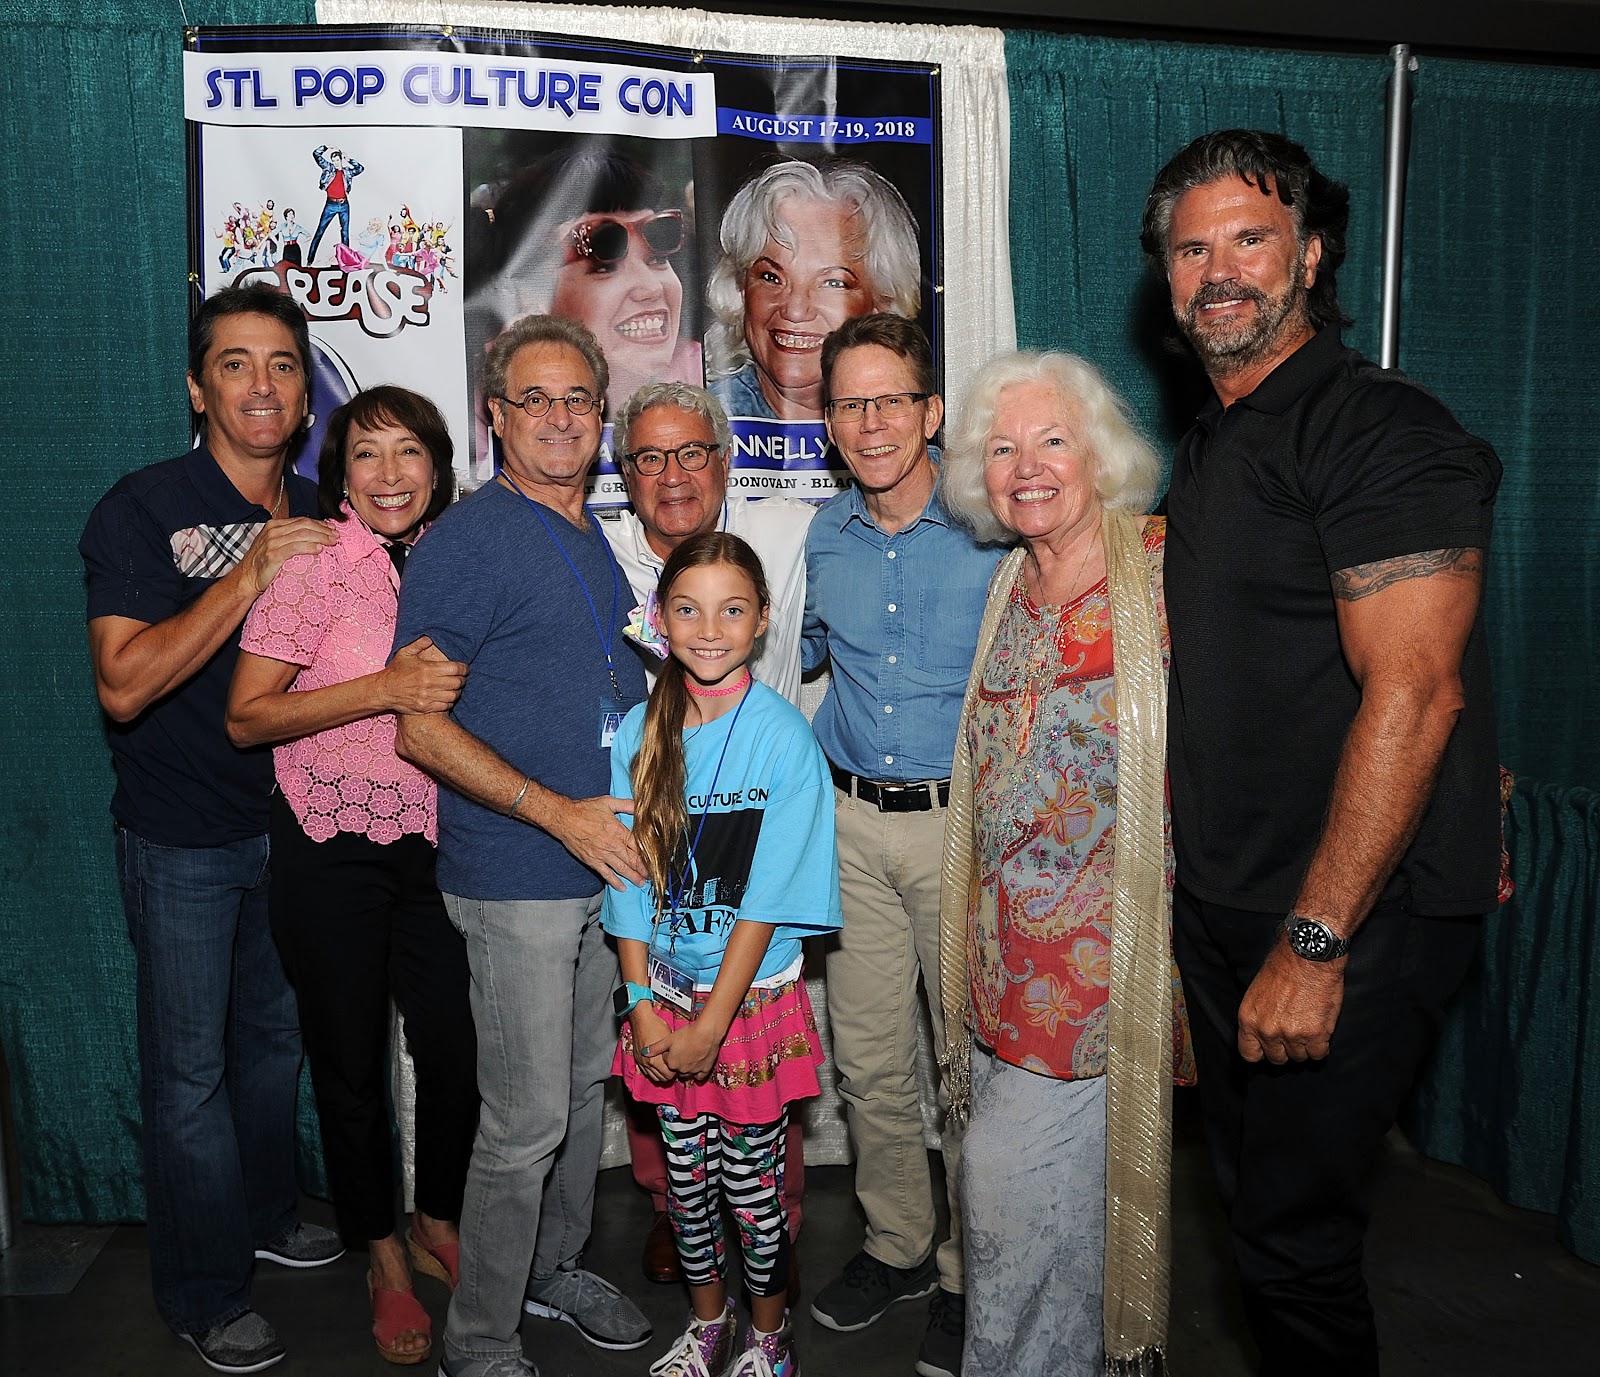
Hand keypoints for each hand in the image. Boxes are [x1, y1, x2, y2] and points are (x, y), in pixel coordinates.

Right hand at [237, 517, 335, 596]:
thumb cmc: (265, 563)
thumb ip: (292, 538)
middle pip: (304, 525)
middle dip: (323, 530)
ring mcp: (272, 542)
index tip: (333, 530)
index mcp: (275, 525)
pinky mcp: (273, 554)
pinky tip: (320, 549)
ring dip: (321, 537)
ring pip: (302, 535)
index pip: (302, 521)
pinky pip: (295, 548)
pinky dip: (309, 547)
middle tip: (337, 536)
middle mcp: (273, 531)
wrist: (247, 578)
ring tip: (333, 542)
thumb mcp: (277, 545)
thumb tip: (316, 536)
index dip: (320, 524)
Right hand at [384, 636, 466, 714]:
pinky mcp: (425, 707)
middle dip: (462, 679)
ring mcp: (427, 697)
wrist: (384, 690)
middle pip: (457, 683)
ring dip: (457, 691)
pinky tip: (447, 697)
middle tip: (461, 678)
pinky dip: (449, 701)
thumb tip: (430, 639)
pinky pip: (445, 706)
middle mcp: (429, 684)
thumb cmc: (395, 671)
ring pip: (453, 695)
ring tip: (455, 687)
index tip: (465, 669)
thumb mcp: (405, 653)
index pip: (455, 669)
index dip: (464, 669)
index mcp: (427, 669)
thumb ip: (419, 644)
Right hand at [544, 796, 644, 888]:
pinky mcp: (592, 861)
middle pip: (633, 860)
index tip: (656, 860)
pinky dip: (615, 882)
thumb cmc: (585, 809)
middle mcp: (612, 845)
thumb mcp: (608, 802)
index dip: (648, 854)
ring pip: (622, 869)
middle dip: (644, 869)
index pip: (638, 845)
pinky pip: (606, 874)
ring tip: (642, 882)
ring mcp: (602, 855)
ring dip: (633, 877)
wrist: (564, 818)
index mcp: (618, 831)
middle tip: (652, 876)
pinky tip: (622, 887)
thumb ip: (626, 805)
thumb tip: (640, 806)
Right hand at [629, 1004, 674, 1084]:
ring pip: (653, 1077)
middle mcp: (648, 1063)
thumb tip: (679, 1059)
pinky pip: (646, 1072)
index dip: (675, 1071)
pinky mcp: (638, 1059)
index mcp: (656, 1060)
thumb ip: (673, 1052)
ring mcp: (642, 1062)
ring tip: (666, 1068)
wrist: (642, 1020)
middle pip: (661, 1078)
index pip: (668, 1075)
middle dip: (668, 1074)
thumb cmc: (656, 1026)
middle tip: (673, 1067)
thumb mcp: (669, 1039)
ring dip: (660, 1074)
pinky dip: (652, 1072)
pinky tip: (657, 1067)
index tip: (677, 1066)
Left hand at [656, 1016, 725, 1083]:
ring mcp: (694, 1071)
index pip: (666, 1061)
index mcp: (671, 1063)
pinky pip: (699, 1076)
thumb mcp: (669, 1038)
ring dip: (685, 1069)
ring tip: (688, 1057)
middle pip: (676, 1069)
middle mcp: (681, 1070)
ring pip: (687, 1074)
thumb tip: (644, 1052)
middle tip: (681, 1050)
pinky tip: (697, 1067)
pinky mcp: (705, 1069)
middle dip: (676, 1062)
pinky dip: (697, 1074)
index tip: (673, 1046)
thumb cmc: (687, 1034)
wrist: (707, 1032)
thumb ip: (656, 1047)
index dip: (669, 1054)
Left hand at [1237, 937, 1345, 1064]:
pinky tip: (1320, 1032)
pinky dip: (1321, 1046)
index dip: (1261, 1052)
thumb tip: (1261, 1033)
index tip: (1269, 1049)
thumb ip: (1258, 1016)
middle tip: (1294, 1034)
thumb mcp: (1256, 992)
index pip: (1249, 1053)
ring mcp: (1291, 1035)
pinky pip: (1318, 1054)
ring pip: (1299, 1057)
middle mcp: (1267, 1030)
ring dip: (1304, 1046)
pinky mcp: (1315, 1035)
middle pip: (1276, 1058)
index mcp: (1249, 1019)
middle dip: (1285, 1049)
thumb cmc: (1283, 967)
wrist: (1308, 956)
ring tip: (1308, 1026)